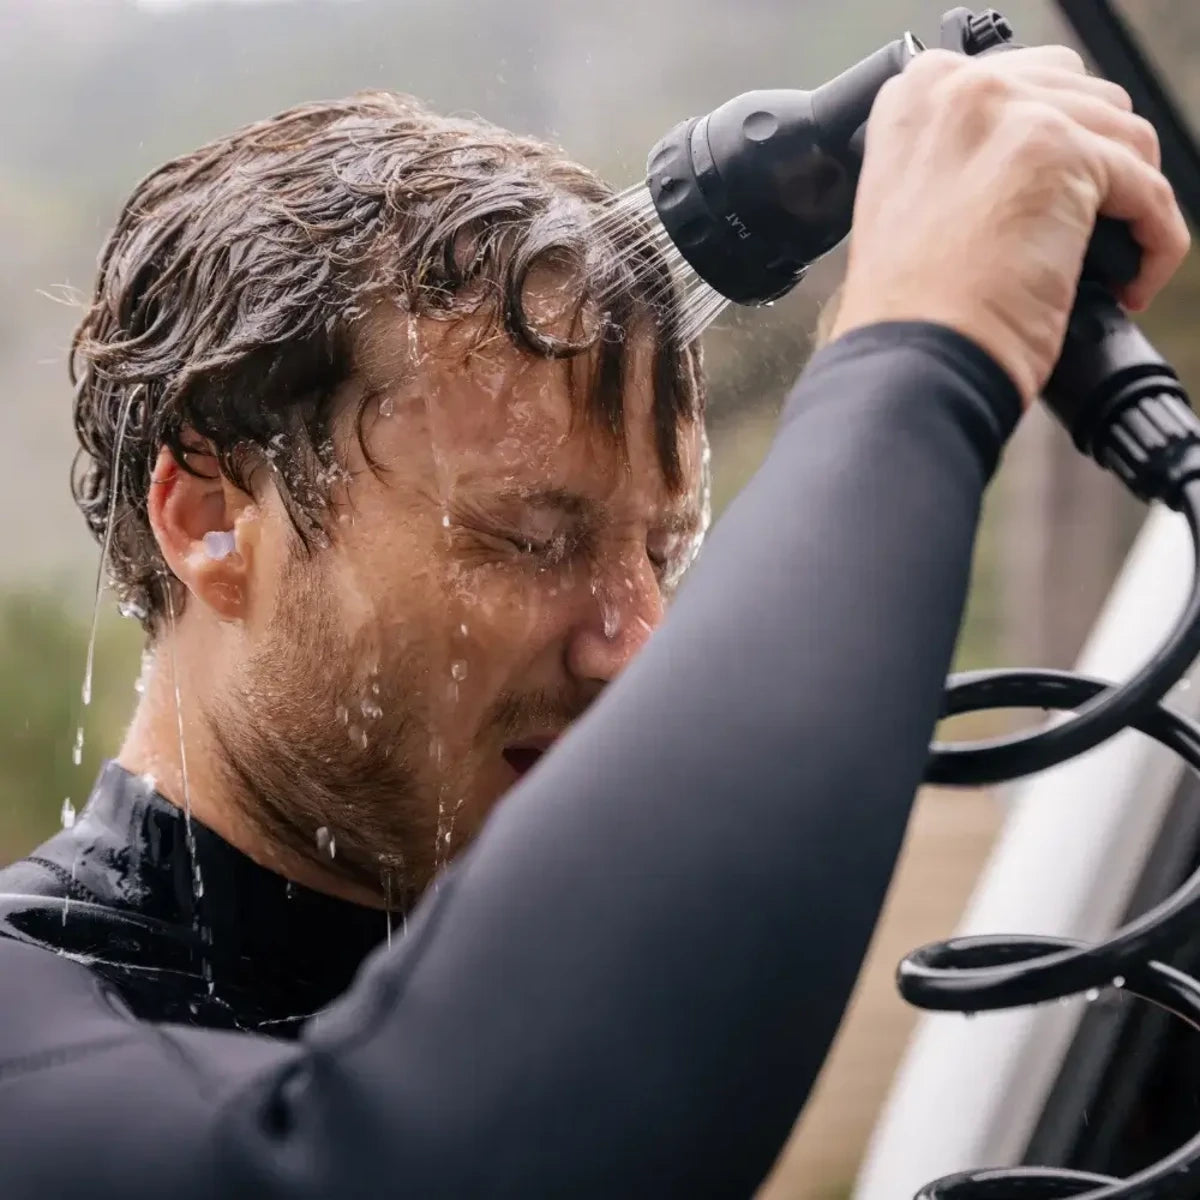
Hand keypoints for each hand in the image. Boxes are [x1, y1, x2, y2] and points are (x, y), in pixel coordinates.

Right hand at [828, 45, 1190, 408]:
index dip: (1052, 142)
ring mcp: (1010, 117)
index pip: (1022, 84)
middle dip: (1097, 168)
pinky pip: (1149, 191)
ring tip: (1106, 267)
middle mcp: (958, 91)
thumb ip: (962, 158)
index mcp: (915, 98)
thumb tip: (1028, 163)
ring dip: (1129, 207)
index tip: (1056, 195)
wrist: (912, 360)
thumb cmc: (906, 312)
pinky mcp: (1062, 156)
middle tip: (1085, 232)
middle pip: (1080, 99)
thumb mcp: (912, 205)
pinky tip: (1128, 285)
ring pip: (1124, 139)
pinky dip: (1154, 243)